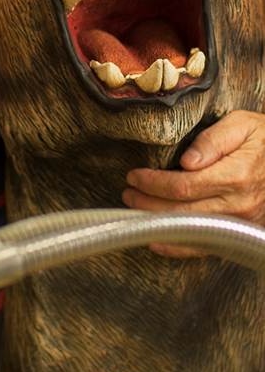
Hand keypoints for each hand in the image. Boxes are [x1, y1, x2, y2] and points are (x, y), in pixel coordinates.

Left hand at [122, 111, 264, 255]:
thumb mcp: (244, 125)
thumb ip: (214, 140)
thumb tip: (188, 161)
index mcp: (236, 175)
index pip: (183, 185)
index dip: (154, 183)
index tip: (134, 175)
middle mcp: (237, 204)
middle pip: (181, 211)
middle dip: (147, 203)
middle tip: (127, 193)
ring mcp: (238, 223)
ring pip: (189, 230)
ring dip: (156, 223)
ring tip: (134, 210)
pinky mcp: (238, 233)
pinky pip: (205, 246)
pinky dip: (178, 247)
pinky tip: (157, 240)